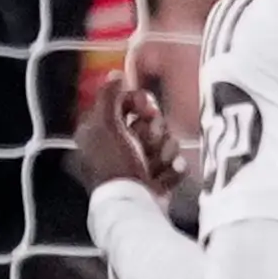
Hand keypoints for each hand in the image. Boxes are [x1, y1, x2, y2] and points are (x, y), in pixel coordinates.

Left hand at [71, 75, 181, 197]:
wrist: (131, 203)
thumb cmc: (114, 163)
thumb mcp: (105, 124)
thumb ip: (109, 96)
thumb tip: (115, 75)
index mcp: (102, 131)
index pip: (126, 105)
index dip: (139, 103)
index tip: (146, 107)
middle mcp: (120, 146)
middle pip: (150, 123)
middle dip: (155, 130)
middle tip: (150, 140)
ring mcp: (140, 165)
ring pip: (165, 144)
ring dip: (165, 151)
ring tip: (157, 163)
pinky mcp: (158, 182)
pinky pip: (174, 166)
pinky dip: (173, 170)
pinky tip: (166, 173)